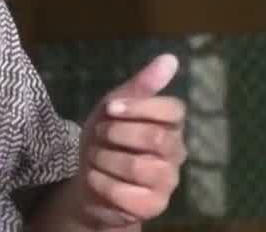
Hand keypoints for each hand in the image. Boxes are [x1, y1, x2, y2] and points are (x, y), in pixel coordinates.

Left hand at [74, 54, 186, 228]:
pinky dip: (100, 182)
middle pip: (155, 137)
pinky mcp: (152, 207)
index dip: (140, 107)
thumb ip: (141, 85)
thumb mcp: (115, 108)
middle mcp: (176, 153)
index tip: (111, 108)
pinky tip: (97, 178)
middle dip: (117, 133)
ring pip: (138, 166)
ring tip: (97, 157)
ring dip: (104, 158)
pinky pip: (124, 193)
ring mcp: (167, 182)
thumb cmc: (105, 140)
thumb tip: (170, 58)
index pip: (174, 110)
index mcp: (170, 125)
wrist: (89, 182)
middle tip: (100, 135)